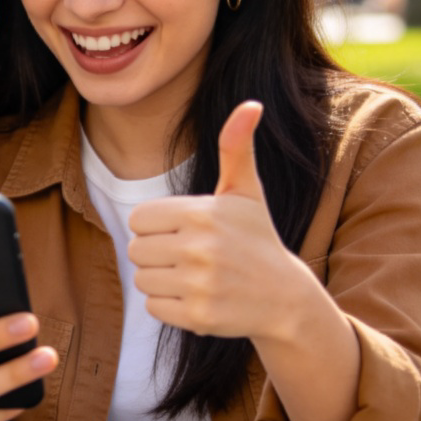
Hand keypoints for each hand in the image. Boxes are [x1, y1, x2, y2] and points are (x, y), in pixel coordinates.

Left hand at [128, 101, 313, 343]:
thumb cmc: (256, 238)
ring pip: (141, 278)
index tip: (183, 231)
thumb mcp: (246, 192)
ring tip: (193, 277)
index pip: (139, 218)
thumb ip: (236, 147)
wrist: (285, 298)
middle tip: (190, 257)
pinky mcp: (198, 316)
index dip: (156, 226)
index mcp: (202, 213)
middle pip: (136, 249)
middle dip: (156, 253)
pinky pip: (152, 307)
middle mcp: (200, 248)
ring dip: (160, 280)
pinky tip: (196, 298)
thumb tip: (251, 103)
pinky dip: (168, 306)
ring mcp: (199, 284)